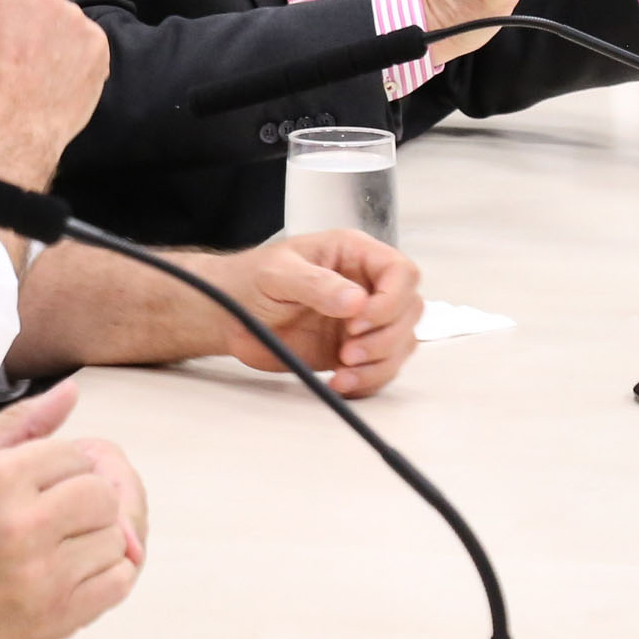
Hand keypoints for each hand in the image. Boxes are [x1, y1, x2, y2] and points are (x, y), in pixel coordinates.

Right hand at [0, 0, 108, 194]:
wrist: (11, 128)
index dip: (1, 6)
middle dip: (31, 14)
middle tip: (20, 52)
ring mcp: (73, 16)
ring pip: (65, 16)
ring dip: (56, 34)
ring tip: (40, 70)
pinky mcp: (97, 41)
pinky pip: (87, 40)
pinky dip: (78, 55)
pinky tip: (59, 78)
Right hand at [0, 380, 144, 638]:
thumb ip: (19, 421)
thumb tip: (71, 393)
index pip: (76, 455)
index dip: (64, 467)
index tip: (43, 484)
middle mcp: (24, 525)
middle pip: (102, 495)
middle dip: (86, 499)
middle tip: (58, 513)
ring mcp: (44, 576)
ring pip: (115, 538)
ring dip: (96, 537)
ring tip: (62, 543)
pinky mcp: (58, 617)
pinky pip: (118, 582)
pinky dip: (107, 572)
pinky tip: (76, 569)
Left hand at [217, 230, 421, 394]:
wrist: (228, 314)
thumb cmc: (250, 280)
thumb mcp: (277, 273)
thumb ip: (315, 283)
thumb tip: (356, 300)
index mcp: (354, 255)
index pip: (401, 272)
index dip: (391, 299)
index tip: (359, 320)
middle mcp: (366, 286)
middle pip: (409, 310)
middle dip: (385, 336)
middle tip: (349, 349)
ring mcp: (363, 321)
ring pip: (402, 343)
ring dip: (379, 363)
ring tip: (342, 370)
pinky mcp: (354, 351)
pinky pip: (381, 369)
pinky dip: (368, 381)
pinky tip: (339, 382)